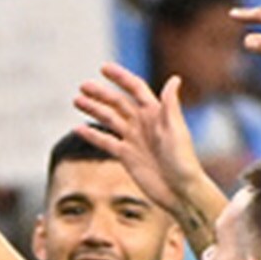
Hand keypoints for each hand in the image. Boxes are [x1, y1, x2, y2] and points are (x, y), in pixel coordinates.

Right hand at [73, 69, 221, 247]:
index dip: (120, 77)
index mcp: (156, 113)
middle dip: (100, 94)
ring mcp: (133, 139)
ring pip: (109, 120)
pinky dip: (91, 135)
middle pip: (117, 103)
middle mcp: (143, 123)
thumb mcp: (176, 131)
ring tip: (77, 101)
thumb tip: (174, 78)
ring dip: (93, 110)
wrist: (180, 191)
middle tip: (82, 86)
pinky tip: (77, 129)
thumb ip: (170, 106)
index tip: (103, 68)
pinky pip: (105, 142)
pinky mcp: (126, 156)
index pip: (135, 89)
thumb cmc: (183, 161)